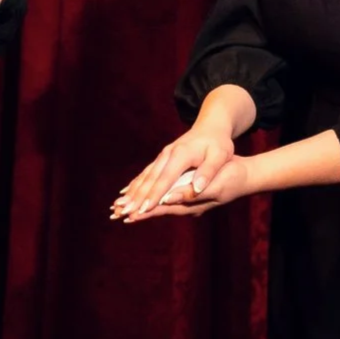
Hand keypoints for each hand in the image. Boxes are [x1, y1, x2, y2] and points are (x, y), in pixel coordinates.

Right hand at [113, 117, 235, 221]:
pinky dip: (135, 184)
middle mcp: (167, 154)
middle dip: (136, 197)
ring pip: (145, 176)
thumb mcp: (220, 155)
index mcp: (181, 155)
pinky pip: (146, 173)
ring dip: (132, 192)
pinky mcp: (162, 158)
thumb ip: (208, 172)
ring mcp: (163, 156)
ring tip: (118, 206)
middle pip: (150, 179)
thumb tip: (197, 189)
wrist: (210, 126)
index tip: (144, 210)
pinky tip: (125, 193)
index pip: (165, 179)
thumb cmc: (218, 143)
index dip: (154, 196)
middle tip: (124, 212)